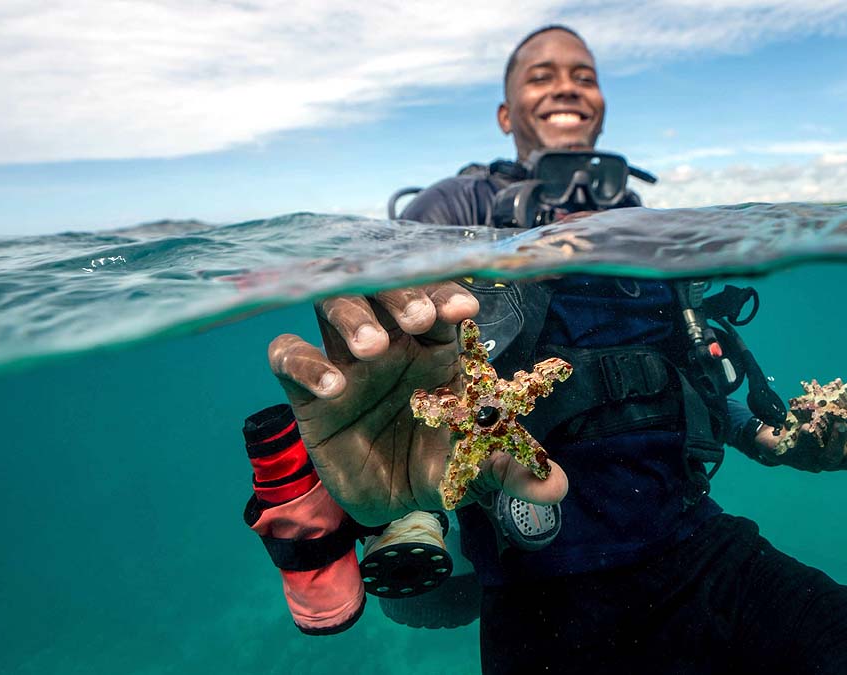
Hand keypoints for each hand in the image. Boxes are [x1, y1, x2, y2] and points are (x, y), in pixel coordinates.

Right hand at [267, 282, 568, 525]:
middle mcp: (392, 341)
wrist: (387, 502)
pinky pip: (289, 355)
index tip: (465, 310)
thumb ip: (509, 471)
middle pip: (386, 289)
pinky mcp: (308, 390)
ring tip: (372, 349)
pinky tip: (331, 386)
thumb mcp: (472, 471)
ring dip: (352, 318)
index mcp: (436, 347)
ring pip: (335, 306)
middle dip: (402, 296)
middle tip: (417, 319)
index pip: (440, 303)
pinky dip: (304, 362)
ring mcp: (346, 359)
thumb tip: (557, 487)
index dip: (448, 297)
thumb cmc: (437, 465)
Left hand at [753, 422, 846, 472]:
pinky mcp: (791, 457)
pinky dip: (806, 437)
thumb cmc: (803, 425)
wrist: (768, 435)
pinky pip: (801, 449)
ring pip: (829, 458)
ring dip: (838, 441)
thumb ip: (841, 411)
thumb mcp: (824, 417)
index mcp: (840, 455)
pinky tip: (808, 426)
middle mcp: (829, 462)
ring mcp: (811, 462)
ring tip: (842, 425)